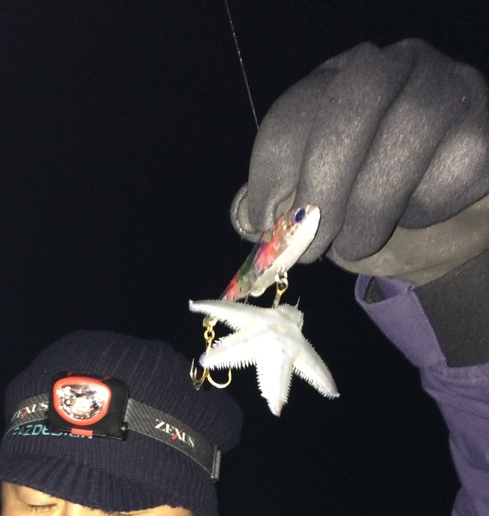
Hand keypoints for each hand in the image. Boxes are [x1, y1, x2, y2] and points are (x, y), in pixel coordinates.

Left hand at [231, 40, 488, 283]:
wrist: (441, 222)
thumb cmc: (367, 204)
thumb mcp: (316, 201)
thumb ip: (280, 206)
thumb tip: (251, 223)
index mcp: (334, 82)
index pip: (294, 113)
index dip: (272, 174)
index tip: (266, 225)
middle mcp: (388, 68)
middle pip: (349, 110)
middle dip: (322, 187)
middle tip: (310, 243)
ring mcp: (440, 88)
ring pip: (403, 137)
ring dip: (369, 209)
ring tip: (355, 244)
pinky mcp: (478, 128)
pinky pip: (445, 172)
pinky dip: (422, 209)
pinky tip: (414, 216)